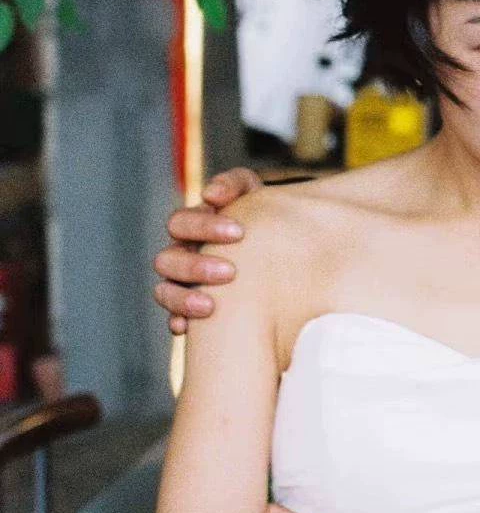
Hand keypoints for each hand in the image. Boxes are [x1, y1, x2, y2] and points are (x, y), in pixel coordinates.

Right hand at [153, 167, 263, 334]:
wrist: (282, 252)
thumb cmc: (264, 221)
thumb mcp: (254, 196)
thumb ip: (234, 184)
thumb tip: (211, 194)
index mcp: (191, 228)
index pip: (180, 223)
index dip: (204, 226)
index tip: (239, 232)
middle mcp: (181, 255)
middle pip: (167, 260)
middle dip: (196, 266)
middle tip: (230, 272)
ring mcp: (182, 285)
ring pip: (164, 291)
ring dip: (183, 298)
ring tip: (211, 305)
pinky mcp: (191, 311)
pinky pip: (174, 320)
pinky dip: (178, 322)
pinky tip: (186, 329)